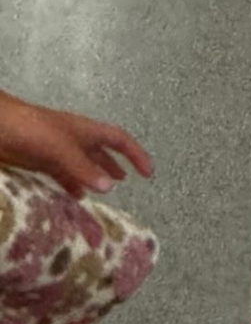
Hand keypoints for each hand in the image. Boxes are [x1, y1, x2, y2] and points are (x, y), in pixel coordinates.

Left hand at [0, 91, 153, 200]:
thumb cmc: (30, 127)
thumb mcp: (61, 147)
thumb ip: (84, 168)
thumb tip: (110, 187)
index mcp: (86, 131)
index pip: (120, 140)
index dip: (136, 155)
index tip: (148, 173)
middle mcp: (75, 140)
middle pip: (102, 152)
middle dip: (116, 165)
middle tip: (128, 179)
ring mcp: (58, 150)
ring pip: (83, 165)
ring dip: (93, 177)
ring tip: (103, 191)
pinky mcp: (41, 160)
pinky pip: (64, 174)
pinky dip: (72, 185)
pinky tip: (75, 196)